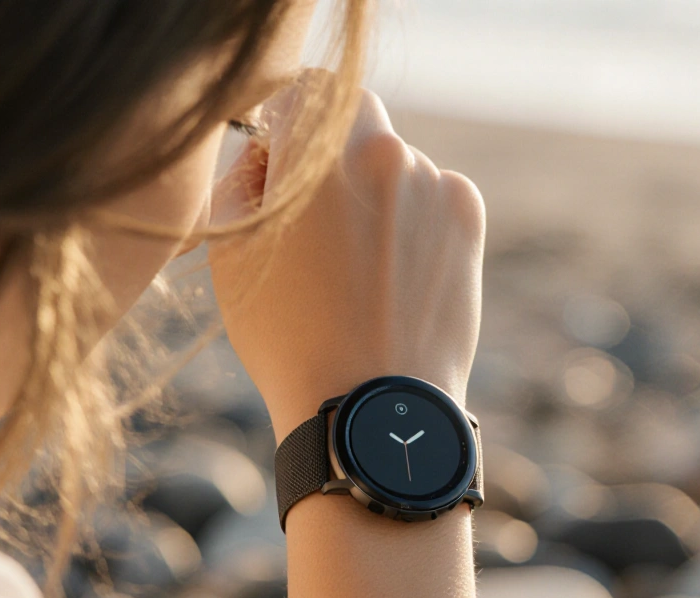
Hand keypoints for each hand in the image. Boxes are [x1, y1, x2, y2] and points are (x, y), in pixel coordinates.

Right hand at [208, 77, 484, 439]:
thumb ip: (243, 176)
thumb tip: (268, 150)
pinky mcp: (467, 215)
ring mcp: (433, 181)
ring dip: (373, 189)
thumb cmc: (287, 335)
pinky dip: (411, 218)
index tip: (278, 155)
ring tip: (355, 267)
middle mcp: (383, 151)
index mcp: (317, 152)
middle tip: (315, 212)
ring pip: (393, 159)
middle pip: (353, 115)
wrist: (370, 406)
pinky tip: (391, 274)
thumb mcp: (232, 250)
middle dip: (331, 148)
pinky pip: (430, 193)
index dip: (283, 119)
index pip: (301, 89)